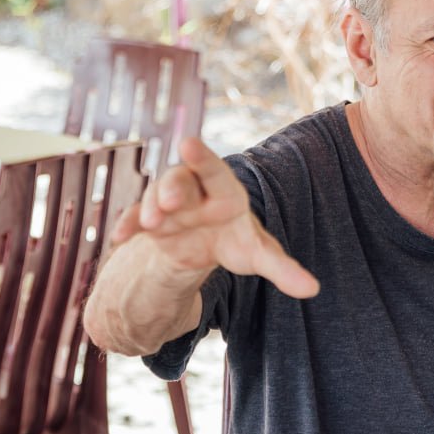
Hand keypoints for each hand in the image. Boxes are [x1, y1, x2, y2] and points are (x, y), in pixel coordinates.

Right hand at [111, 136, 318, 299]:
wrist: (203, 246)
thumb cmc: (235, 240)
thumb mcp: (257, 254)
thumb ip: (282, 268)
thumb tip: (313, 290)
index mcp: (223, 191)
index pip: (213, 170)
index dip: (201, 156)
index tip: (188, 143)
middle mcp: (193, 191)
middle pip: (180, 180)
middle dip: (172, 188)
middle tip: (169, 201)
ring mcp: (168, 205)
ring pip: (155, 197)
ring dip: (150, 208)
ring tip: (153, 224)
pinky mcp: (148, 221)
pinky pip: (134, 218)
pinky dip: (127, 225)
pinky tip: (120, 237)